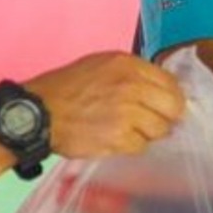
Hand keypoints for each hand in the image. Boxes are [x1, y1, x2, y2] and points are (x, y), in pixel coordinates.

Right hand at [29, 52, 184, 157]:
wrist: (39, 112)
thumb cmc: (66, 89)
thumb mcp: (101, 65)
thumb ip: (133, 74)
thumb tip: (161, 90)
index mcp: (129, 65)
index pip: (172, 84)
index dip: (171, 99)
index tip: (165, 107)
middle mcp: (132, 86)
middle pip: (173, 109)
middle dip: (165, 118)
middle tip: (151, 122)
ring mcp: (127, 113)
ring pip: (159, 131)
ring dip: (146, 134)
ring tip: (125, 130)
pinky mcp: (119, 137)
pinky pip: (141, 147)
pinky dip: (130, 146)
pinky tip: (113, 139)